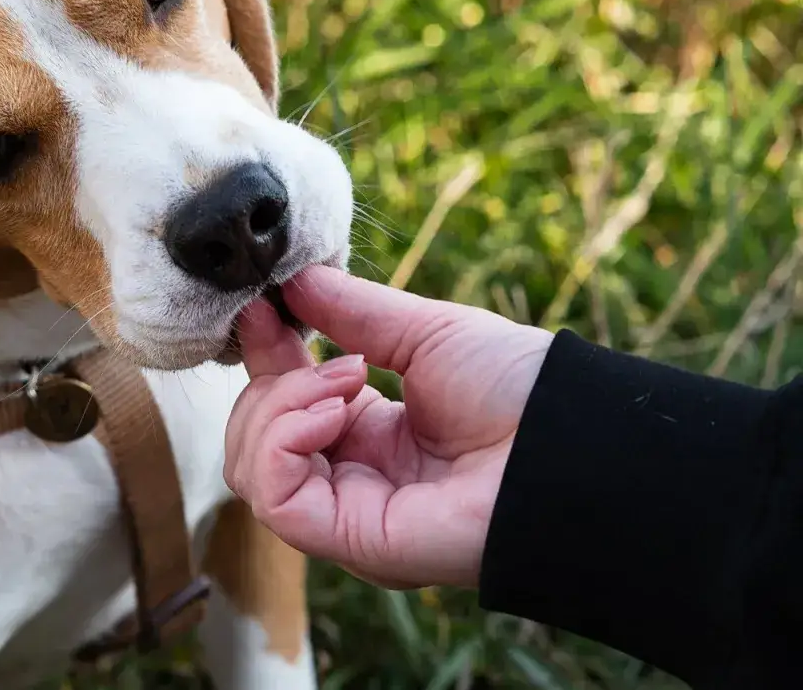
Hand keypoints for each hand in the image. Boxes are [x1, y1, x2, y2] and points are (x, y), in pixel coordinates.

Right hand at [224, 265, 553, 588]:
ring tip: (346, 383)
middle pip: (252, 437)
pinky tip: (334, 412)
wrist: (569, 440)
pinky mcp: (349, 538)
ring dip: (279, 406)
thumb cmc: (516, 389)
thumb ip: (350, 312)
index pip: (279, 402)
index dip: (263, 354)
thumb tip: (287, 281)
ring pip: (250, 467)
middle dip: (270, 380)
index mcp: (367, 435)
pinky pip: (274, 496)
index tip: (259, 307)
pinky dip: (283, 439)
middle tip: (331, 359)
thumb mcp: (422, 332)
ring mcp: (346, 514)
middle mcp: (350, 480)